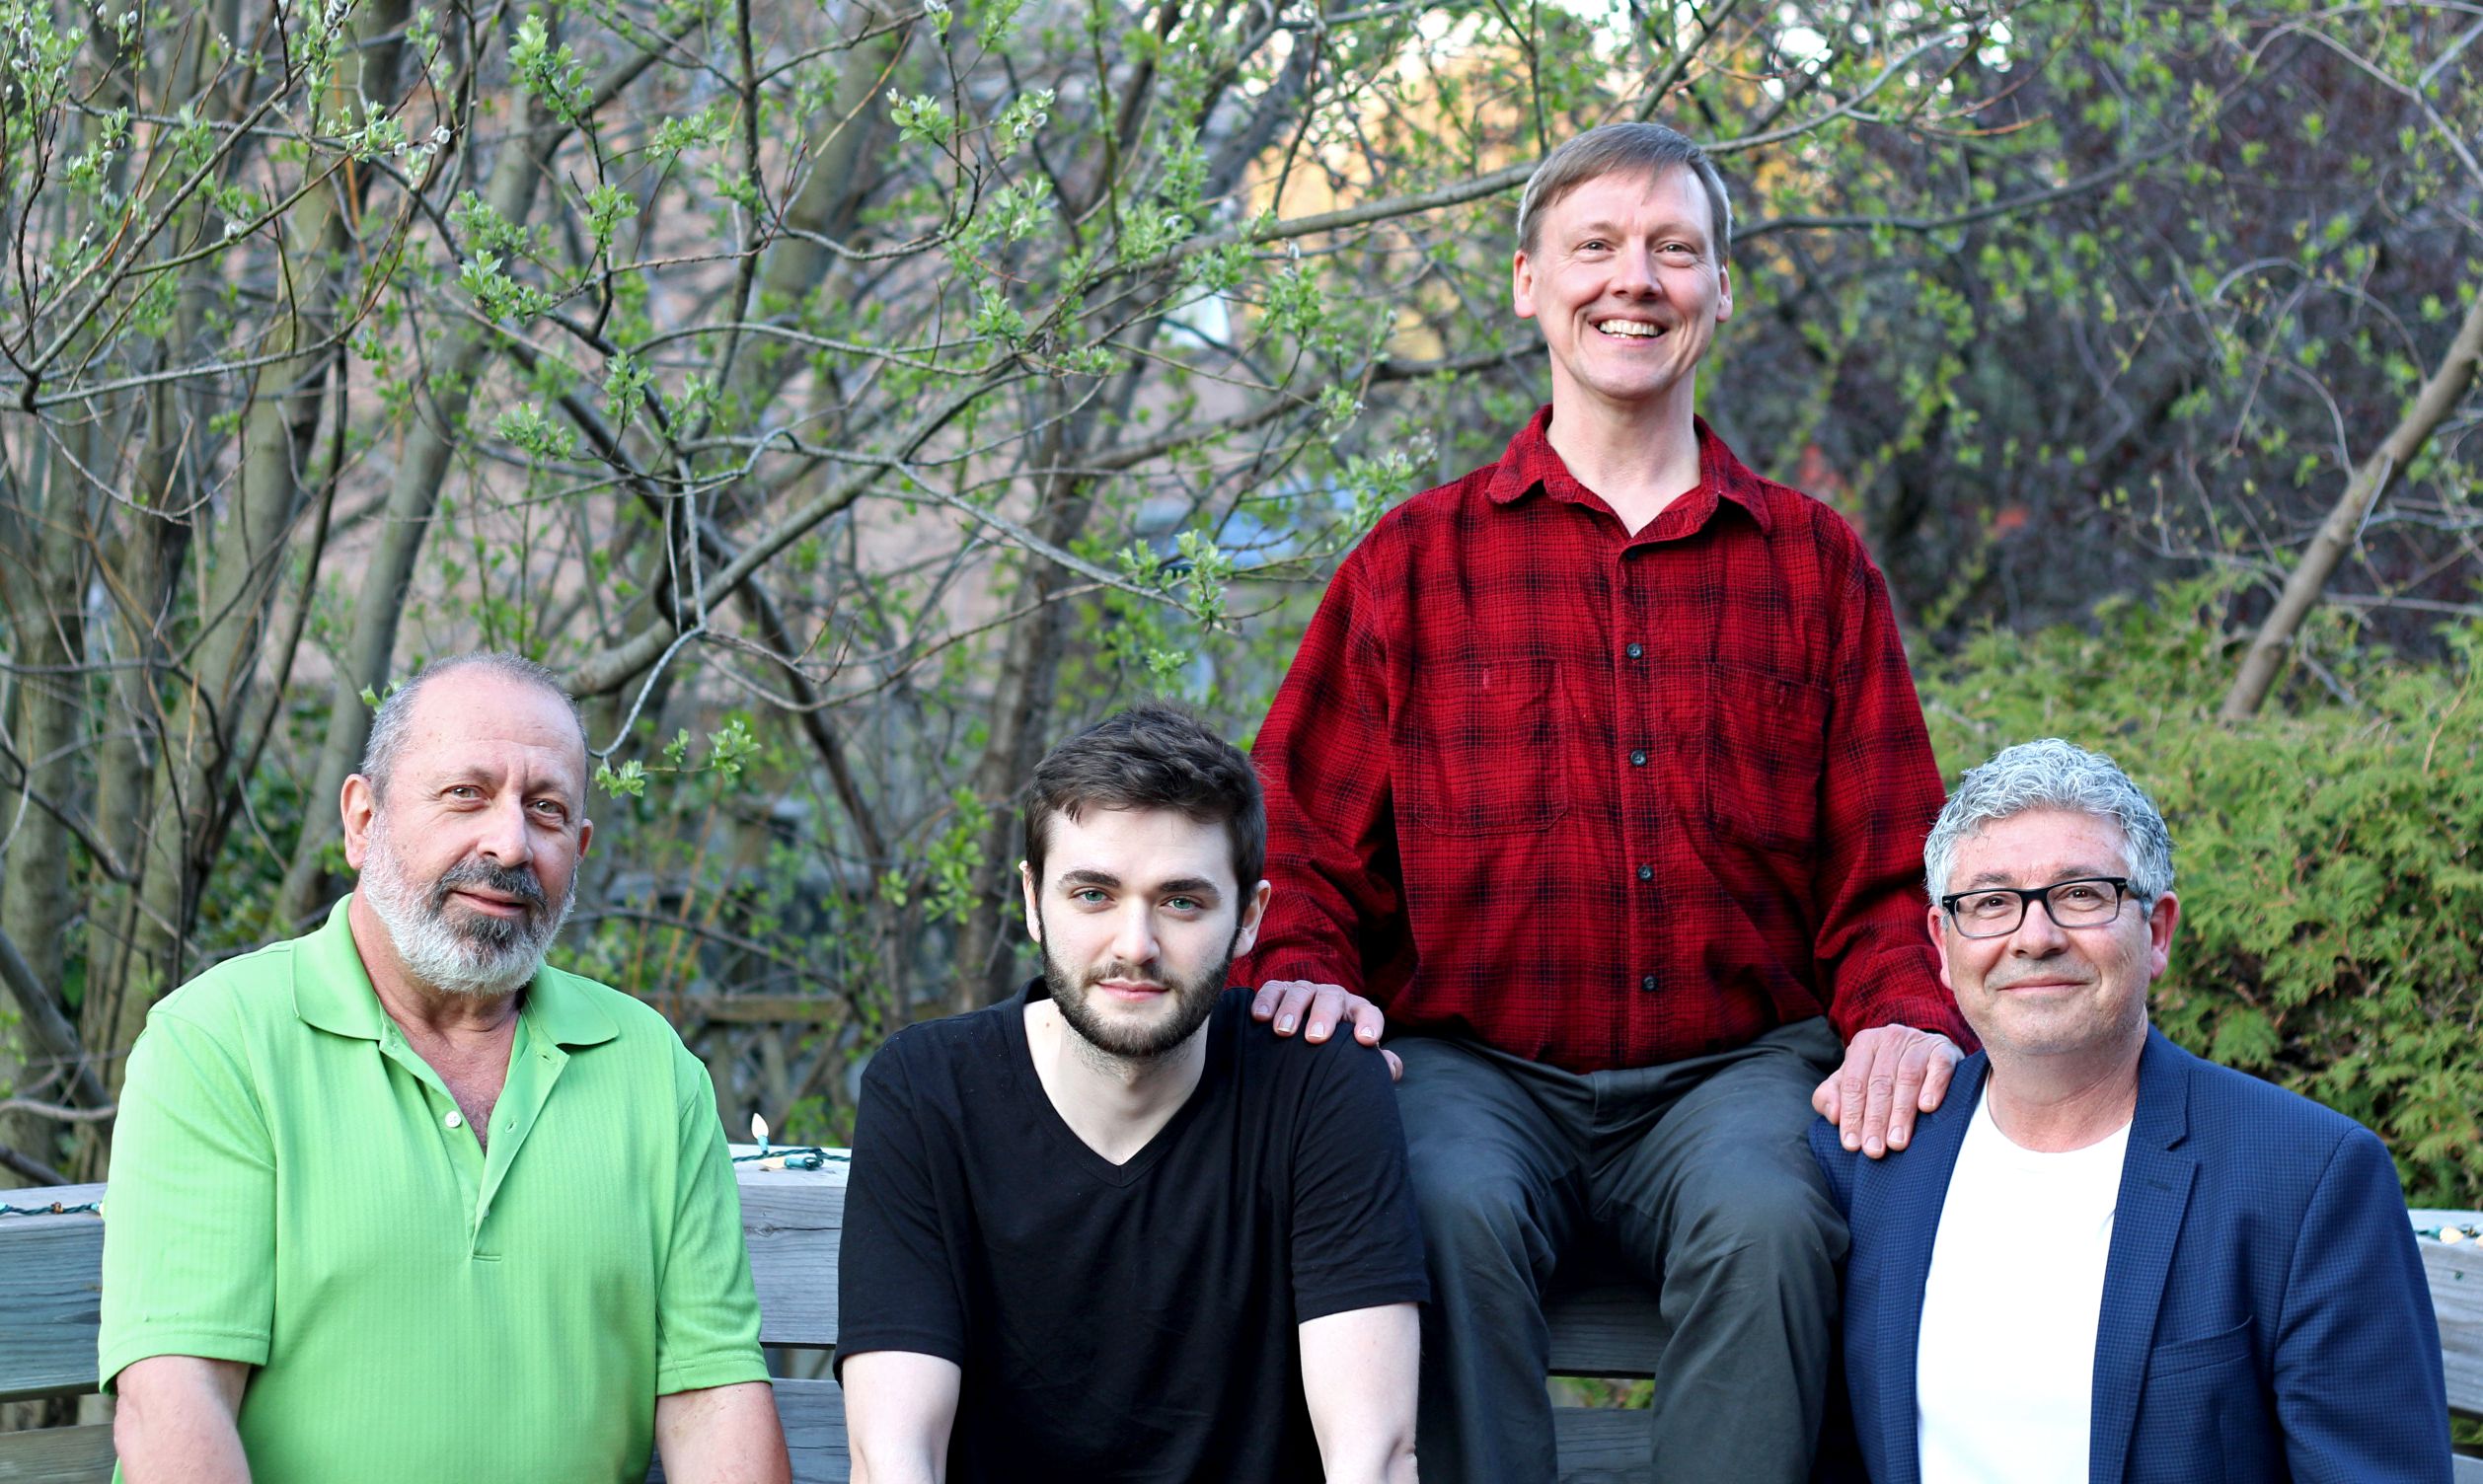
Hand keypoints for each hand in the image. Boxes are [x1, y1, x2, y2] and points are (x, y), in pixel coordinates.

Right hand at [1251, 980, 1401, 1080]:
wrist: (1304, 1043)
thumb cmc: (1335, 1054)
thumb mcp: (1354, 1059)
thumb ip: (1375, 1064)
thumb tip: (1391, 1069)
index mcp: (1356, 1011)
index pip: (1368, 1012)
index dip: (1369, 1023)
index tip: (1366, 1041)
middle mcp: (1332, 997)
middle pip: (1332, 998)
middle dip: (1324, 1016)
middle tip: (1316, 1038)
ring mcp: (1305, 992)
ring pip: (1301, 991)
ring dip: (1291, 1009)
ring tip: (1283, 1032)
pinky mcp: (1279, 991)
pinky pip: (1273, 990)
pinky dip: (1266, 1001)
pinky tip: (1259, 1018)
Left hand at [1811, 1024, 1958, 1157]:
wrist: (1927, 1051)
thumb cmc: (1885, 1072)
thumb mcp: (1855, 1079)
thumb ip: (1834, 1095)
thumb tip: (1832, 1115)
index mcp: (1863, 1044)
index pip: (1853, 1083)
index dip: (1851, 1115)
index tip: (1852, 1145)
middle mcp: (1890, 1039)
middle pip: (1879, 1083)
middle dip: (1875, 1120)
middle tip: (1874, 1150)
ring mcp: (1919, 1043)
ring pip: (1907, 1078)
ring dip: (1901, 1112)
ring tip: (1897, 1142)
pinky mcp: (1945, 1050)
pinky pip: (1940, 1067)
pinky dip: (1933, 1087)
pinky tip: (1927, 1108)